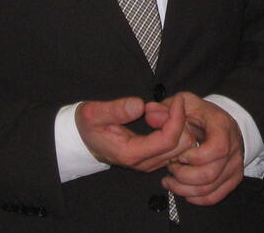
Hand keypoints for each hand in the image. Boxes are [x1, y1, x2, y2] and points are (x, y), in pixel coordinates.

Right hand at [75, 96, 197, 172]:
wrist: (82, 140)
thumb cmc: (87, 126)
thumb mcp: (93, 113)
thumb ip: (116, 110)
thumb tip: (139, 105)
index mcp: (131, 153)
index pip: (168, 139)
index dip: (178, 118)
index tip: (177, 100)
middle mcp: (143, 162)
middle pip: (181, 146)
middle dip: (181, 121)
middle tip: (168, 103)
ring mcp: (149, 163)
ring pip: (182, 148)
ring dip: (180, 126)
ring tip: (165, 109)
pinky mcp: (152, 159)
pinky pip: (175, 148)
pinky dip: (176, 131)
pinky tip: (165, 117)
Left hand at [157, 93, 244, 205]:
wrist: (222, 124)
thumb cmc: (202, 114)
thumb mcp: (185, 103)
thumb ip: (166, 108)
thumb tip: (150, 113)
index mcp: (223, 127)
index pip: (216, 149)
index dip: (193, 156)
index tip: (178, 153)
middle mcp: (233, 147)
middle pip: (210, 174)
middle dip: (183, 175)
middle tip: (171, 167)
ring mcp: (234, 165)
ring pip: (209, 189)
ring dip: (184, 188)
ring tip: (171, 179)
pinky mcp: (233, 178)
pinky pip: (214, 197)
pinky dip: (195, 198)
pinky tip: (183, 189)